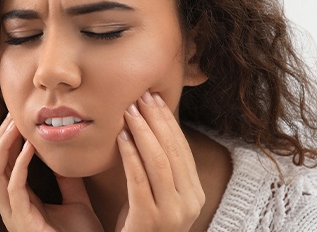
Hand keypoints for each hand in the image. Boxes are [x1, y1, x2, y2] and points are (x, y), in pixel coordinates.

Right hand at [0, 114, 103, 231]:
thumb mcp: (76, 200)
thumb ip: (67, 179)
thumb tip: (65, 155)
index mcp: (21, 202)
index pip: (5, 167)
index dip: (8, 142)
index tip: (17, 119)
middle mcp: (12, 208)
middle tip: (11, 114)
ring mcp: (15, 216)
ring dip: (2, 147)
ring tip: (15, 125)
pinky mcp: (23, 222)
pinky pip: (14, 188)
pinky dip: (20, 164)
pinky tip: (31, 146)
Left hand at [115, 91, 204, 231]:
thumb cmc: (143, 222)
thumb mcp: (159, 193)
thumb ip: (159, 167)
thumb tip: (149, 127)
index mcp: (195, 192)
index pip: (183, 148)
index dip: (168, 121)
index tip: (154, 99)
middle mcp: (190, 201)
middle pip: (173, 150)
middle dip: (156, 120)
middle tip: (141, 97)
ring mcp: (173, 212)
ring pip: (159, 161)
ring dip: (143, 131)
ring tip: (129, 111)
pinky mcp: (150, 219)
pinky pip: (139, 179)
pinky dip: (130, 154)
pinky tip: (121, 137)